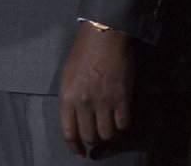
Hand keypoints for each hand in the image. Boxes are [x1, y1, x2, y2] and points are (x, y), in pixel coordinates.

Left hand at [59, 22, 133, 156]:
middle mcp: (84, 103)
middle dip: (92, 140)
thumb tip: (75, 120)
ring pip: (107, 134)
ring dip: (108, 134)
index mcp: (67, 97)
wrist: (103, 38)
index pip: (68, 132)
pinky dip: (122, 125)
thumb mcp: (67, 77)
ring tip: (108, 126)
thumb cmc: (82, 54)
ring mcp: (104, 102)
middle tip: (96, 136)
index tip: (80, 153)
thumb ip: (70, 99)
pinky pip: (123, 124)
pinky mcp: (122, 99)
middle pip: (89, 136)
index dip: (74, 146)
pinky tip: (120, 118)